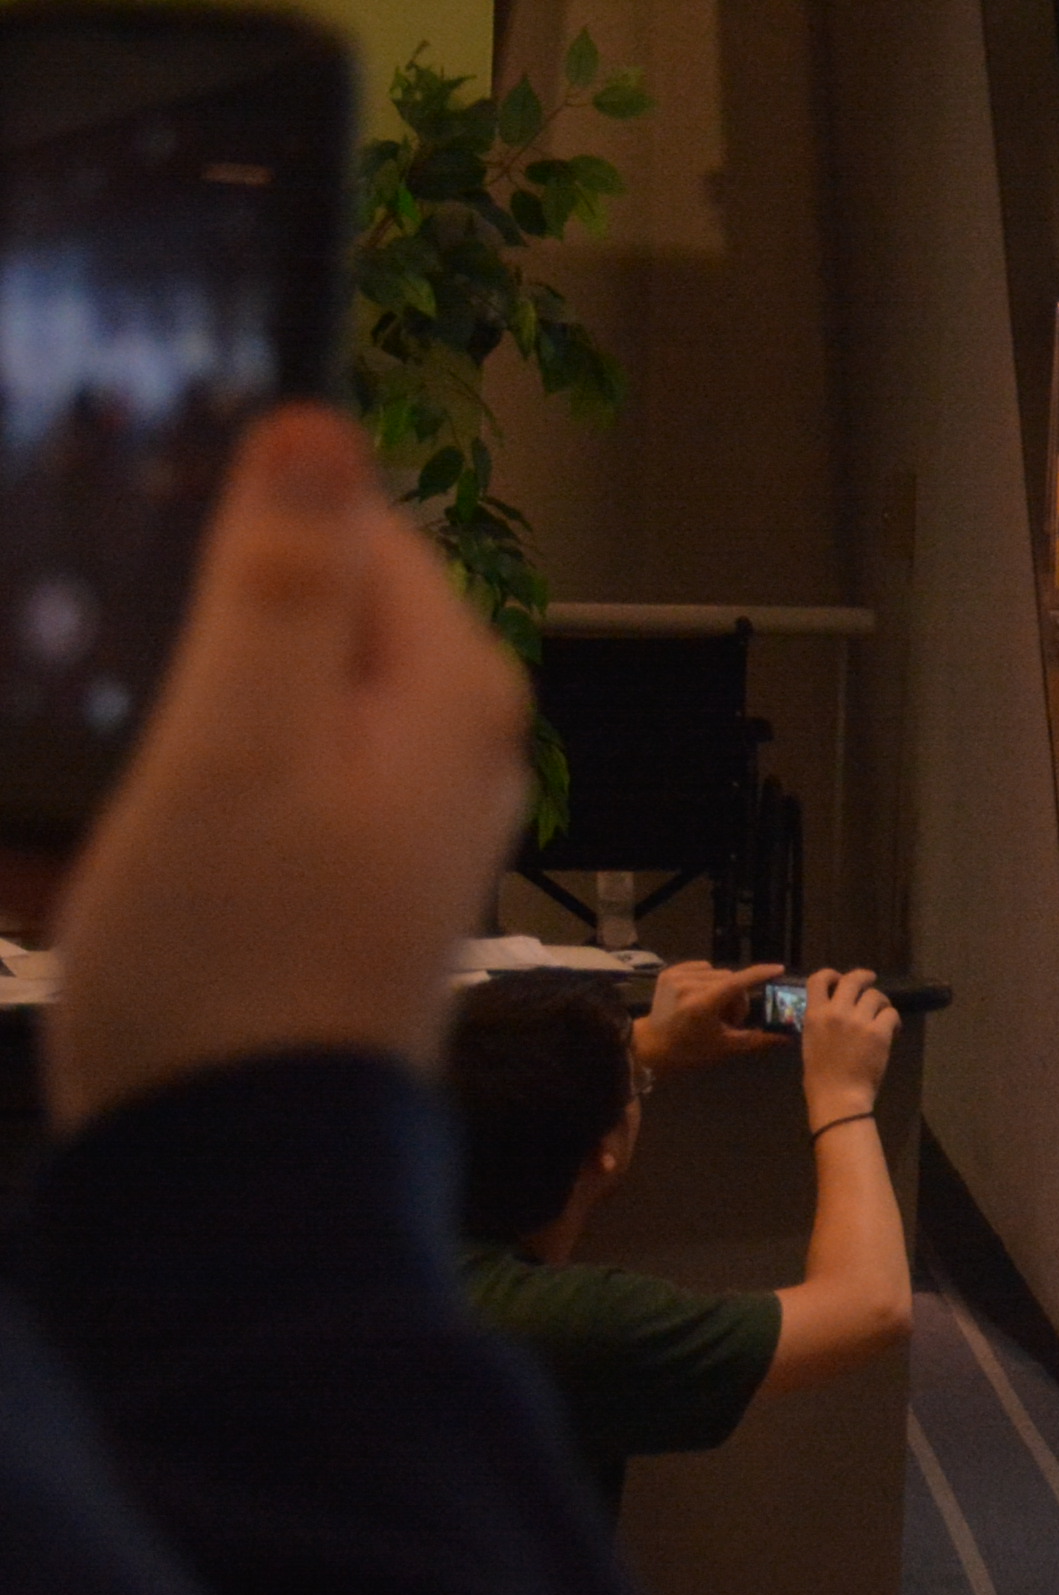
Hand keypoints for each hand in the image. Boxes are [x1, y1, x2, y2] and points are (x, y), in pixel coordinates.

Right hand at [42, 411, 532, 1136]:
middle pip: (284, 626)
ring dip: (133, 764)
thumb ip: (280, 583)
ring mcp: (385, 823)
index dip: (228, 534)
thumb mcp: (238, 741)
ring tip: (86, 844)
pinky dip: (134, 836)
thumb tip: (315, 428)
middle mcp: (443, 745)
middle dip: (164, 670)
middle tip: (98, 751)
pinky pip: (209, 816)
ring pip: (225, 726)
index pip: (350, 522)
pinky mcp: (318, 889)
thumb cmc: (233, 957)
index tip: (127, 591)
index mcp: (449, 686)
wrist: (231, 1166)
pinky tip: (74, 883)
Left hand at [641, 961, 790, 1071]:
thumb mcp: (726, 1047)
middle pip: (730, 979)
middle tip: (730, 1019)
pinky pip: (701, 967)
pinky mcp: (669, 973)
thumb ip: (758, 1039)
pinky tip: (702, 994)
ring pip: (717, 973)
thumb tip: (787, 1037)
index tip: (778, 969)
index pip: (737, 983)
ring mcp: (676, 977)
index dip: (759, 974)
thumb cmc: (690, 1051)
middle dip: (737, 997)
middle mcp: (688, 986)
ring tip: (714, 1008)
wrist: (651, 1047)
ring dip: (723, 988)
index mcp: (702, 1004)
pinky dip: (708, 979)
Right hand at [791, 970, 901, 1111]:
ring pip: (876, 996)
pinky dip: (894, 1021)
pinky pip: (891, 1014)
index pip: (818, 979)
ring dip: (881, 1003)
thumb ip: (821, 1021)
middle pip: (853, 979)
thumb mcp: (811, 1042)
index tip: (839, 978)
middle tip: (870, 981)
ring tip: (882, 1014)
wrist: (838, 1095)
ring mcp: (859, 1021)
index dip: (831, 974)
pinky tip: (893, 1030)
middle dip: (864, 977)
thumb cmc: (820, 1075)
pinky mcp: (879, 1032)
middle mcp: (836, 1012)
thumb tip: (834, 1009)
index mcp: (814, 1015)